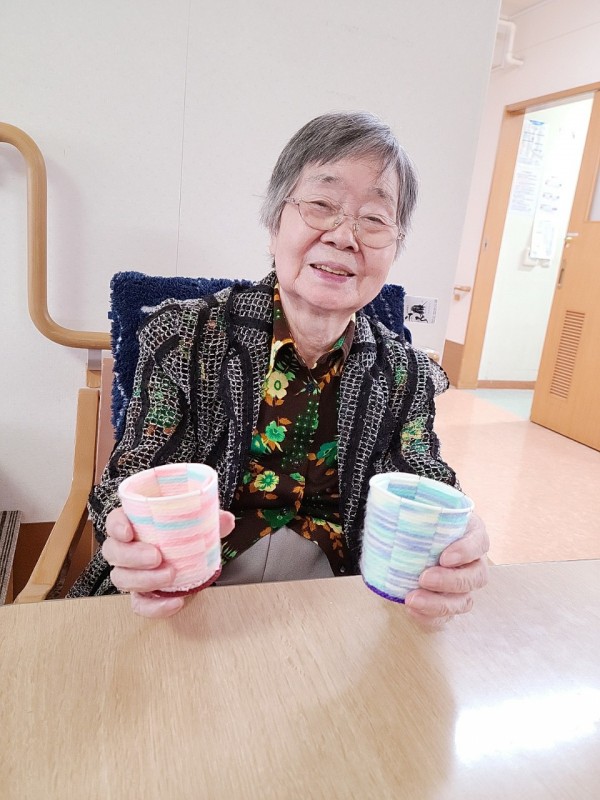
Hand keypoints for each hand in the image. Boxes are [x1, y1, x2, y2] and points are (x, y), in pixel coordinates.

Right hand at [102, 506, 235, 618]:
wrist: (192, 559)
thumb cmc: (186, 534)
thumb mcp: (200, 522)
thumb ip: (211, 519)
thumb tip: (226, 520)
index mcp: (136, 524)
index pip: (115, 521)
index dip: (117, 526)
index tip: (128, 532)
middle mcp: (127, 548)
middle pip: (114, 551)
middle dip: (132, 555)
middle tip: (157, 557)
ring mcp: (131, 573)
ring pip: (121, 578)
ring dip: (143, 579)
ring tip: (170, 576)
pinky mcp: (141, 595)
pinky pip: (139, 605)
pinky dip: (155, 607)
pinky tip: (175, 602)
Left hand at [404, 512, 488, 629]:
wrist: (415, 535)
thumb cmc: (421, 519)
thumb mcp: (421, 505)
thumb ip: (409, 502)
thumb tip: (384, 497)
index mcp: (471, 533)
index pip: (479, 542)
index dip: (466, 551)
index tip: (444, 556)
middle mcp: (473, 561)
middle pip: (475, 577)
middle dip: (450, 581)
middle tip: (424, 577)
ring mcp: (463, 585)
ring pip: (464, 601)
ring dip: (439, 603)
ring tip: (412, 600)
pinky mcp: (449, 602)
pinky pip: (446, 617)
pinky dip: (430, 617)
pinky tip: (411, 610)